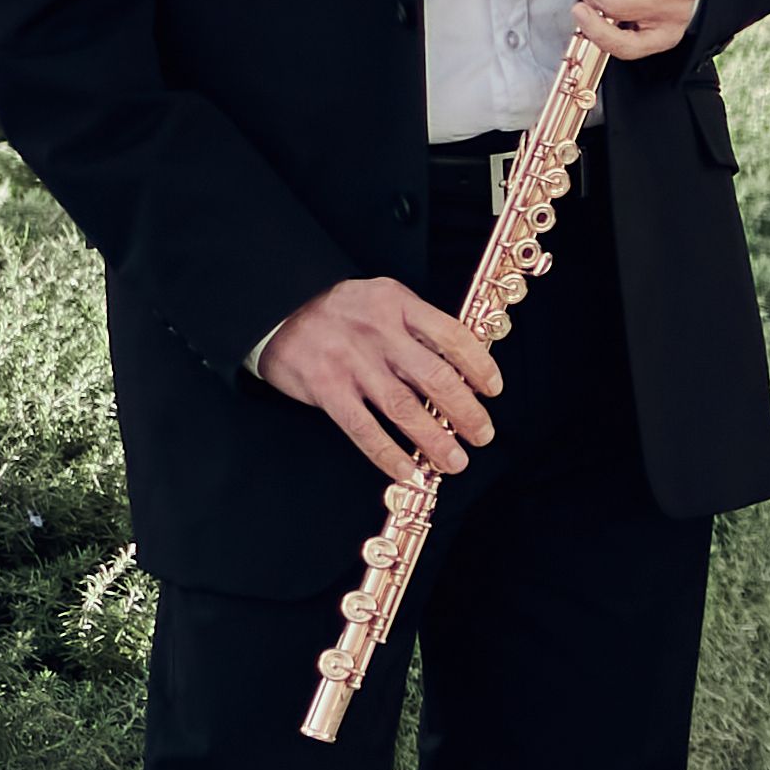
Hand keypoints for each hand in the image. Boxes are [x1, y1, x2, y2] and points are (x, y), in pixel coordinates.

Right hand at [258, 273, 500, 483]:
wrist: (276, 308)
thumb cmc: (342, 309)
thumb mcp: (384, 299)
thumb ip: (418, 326)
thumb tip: (463, 368)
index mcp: (399, 305)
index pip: (453, 337)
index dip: (480, 367)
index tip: (493, 390)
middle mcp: (379, 333)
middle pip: (435, 378)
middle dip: (466, 412)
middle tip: (483, 435)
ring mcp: (352, 362)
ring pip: (404, 408)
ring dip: (435, 440)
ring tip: (455, 461)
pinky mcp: (326, 388)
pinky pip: (364, 428)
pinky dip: (388, 454)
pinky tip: (407, 470)